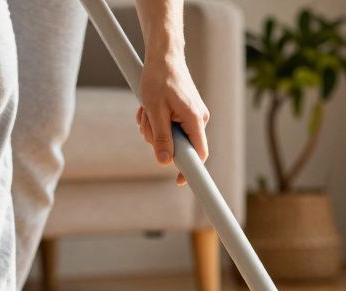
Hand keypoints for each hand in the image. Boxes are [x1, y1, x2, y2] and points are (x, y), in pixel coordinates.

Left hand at [137, 53, 208, 185]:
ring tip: (146, 109)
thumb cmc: (159, 78)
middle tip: (146, 120)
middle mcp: (199, 118)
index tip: (179, 181)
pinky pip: (171, 125)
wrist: (164, 55)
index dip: (190, 170)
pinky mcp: (186, 111)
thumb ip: (160, 138)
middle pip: (180, 145)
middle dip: (158, 138)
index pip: (199, 154)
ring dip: (154, 127)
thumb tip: (164, 161)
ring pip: (172, 135)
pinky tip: (150, 107)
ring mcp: (193, 115)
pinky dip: (158, 120)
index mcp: (195, 119)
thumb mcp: (154, 110)